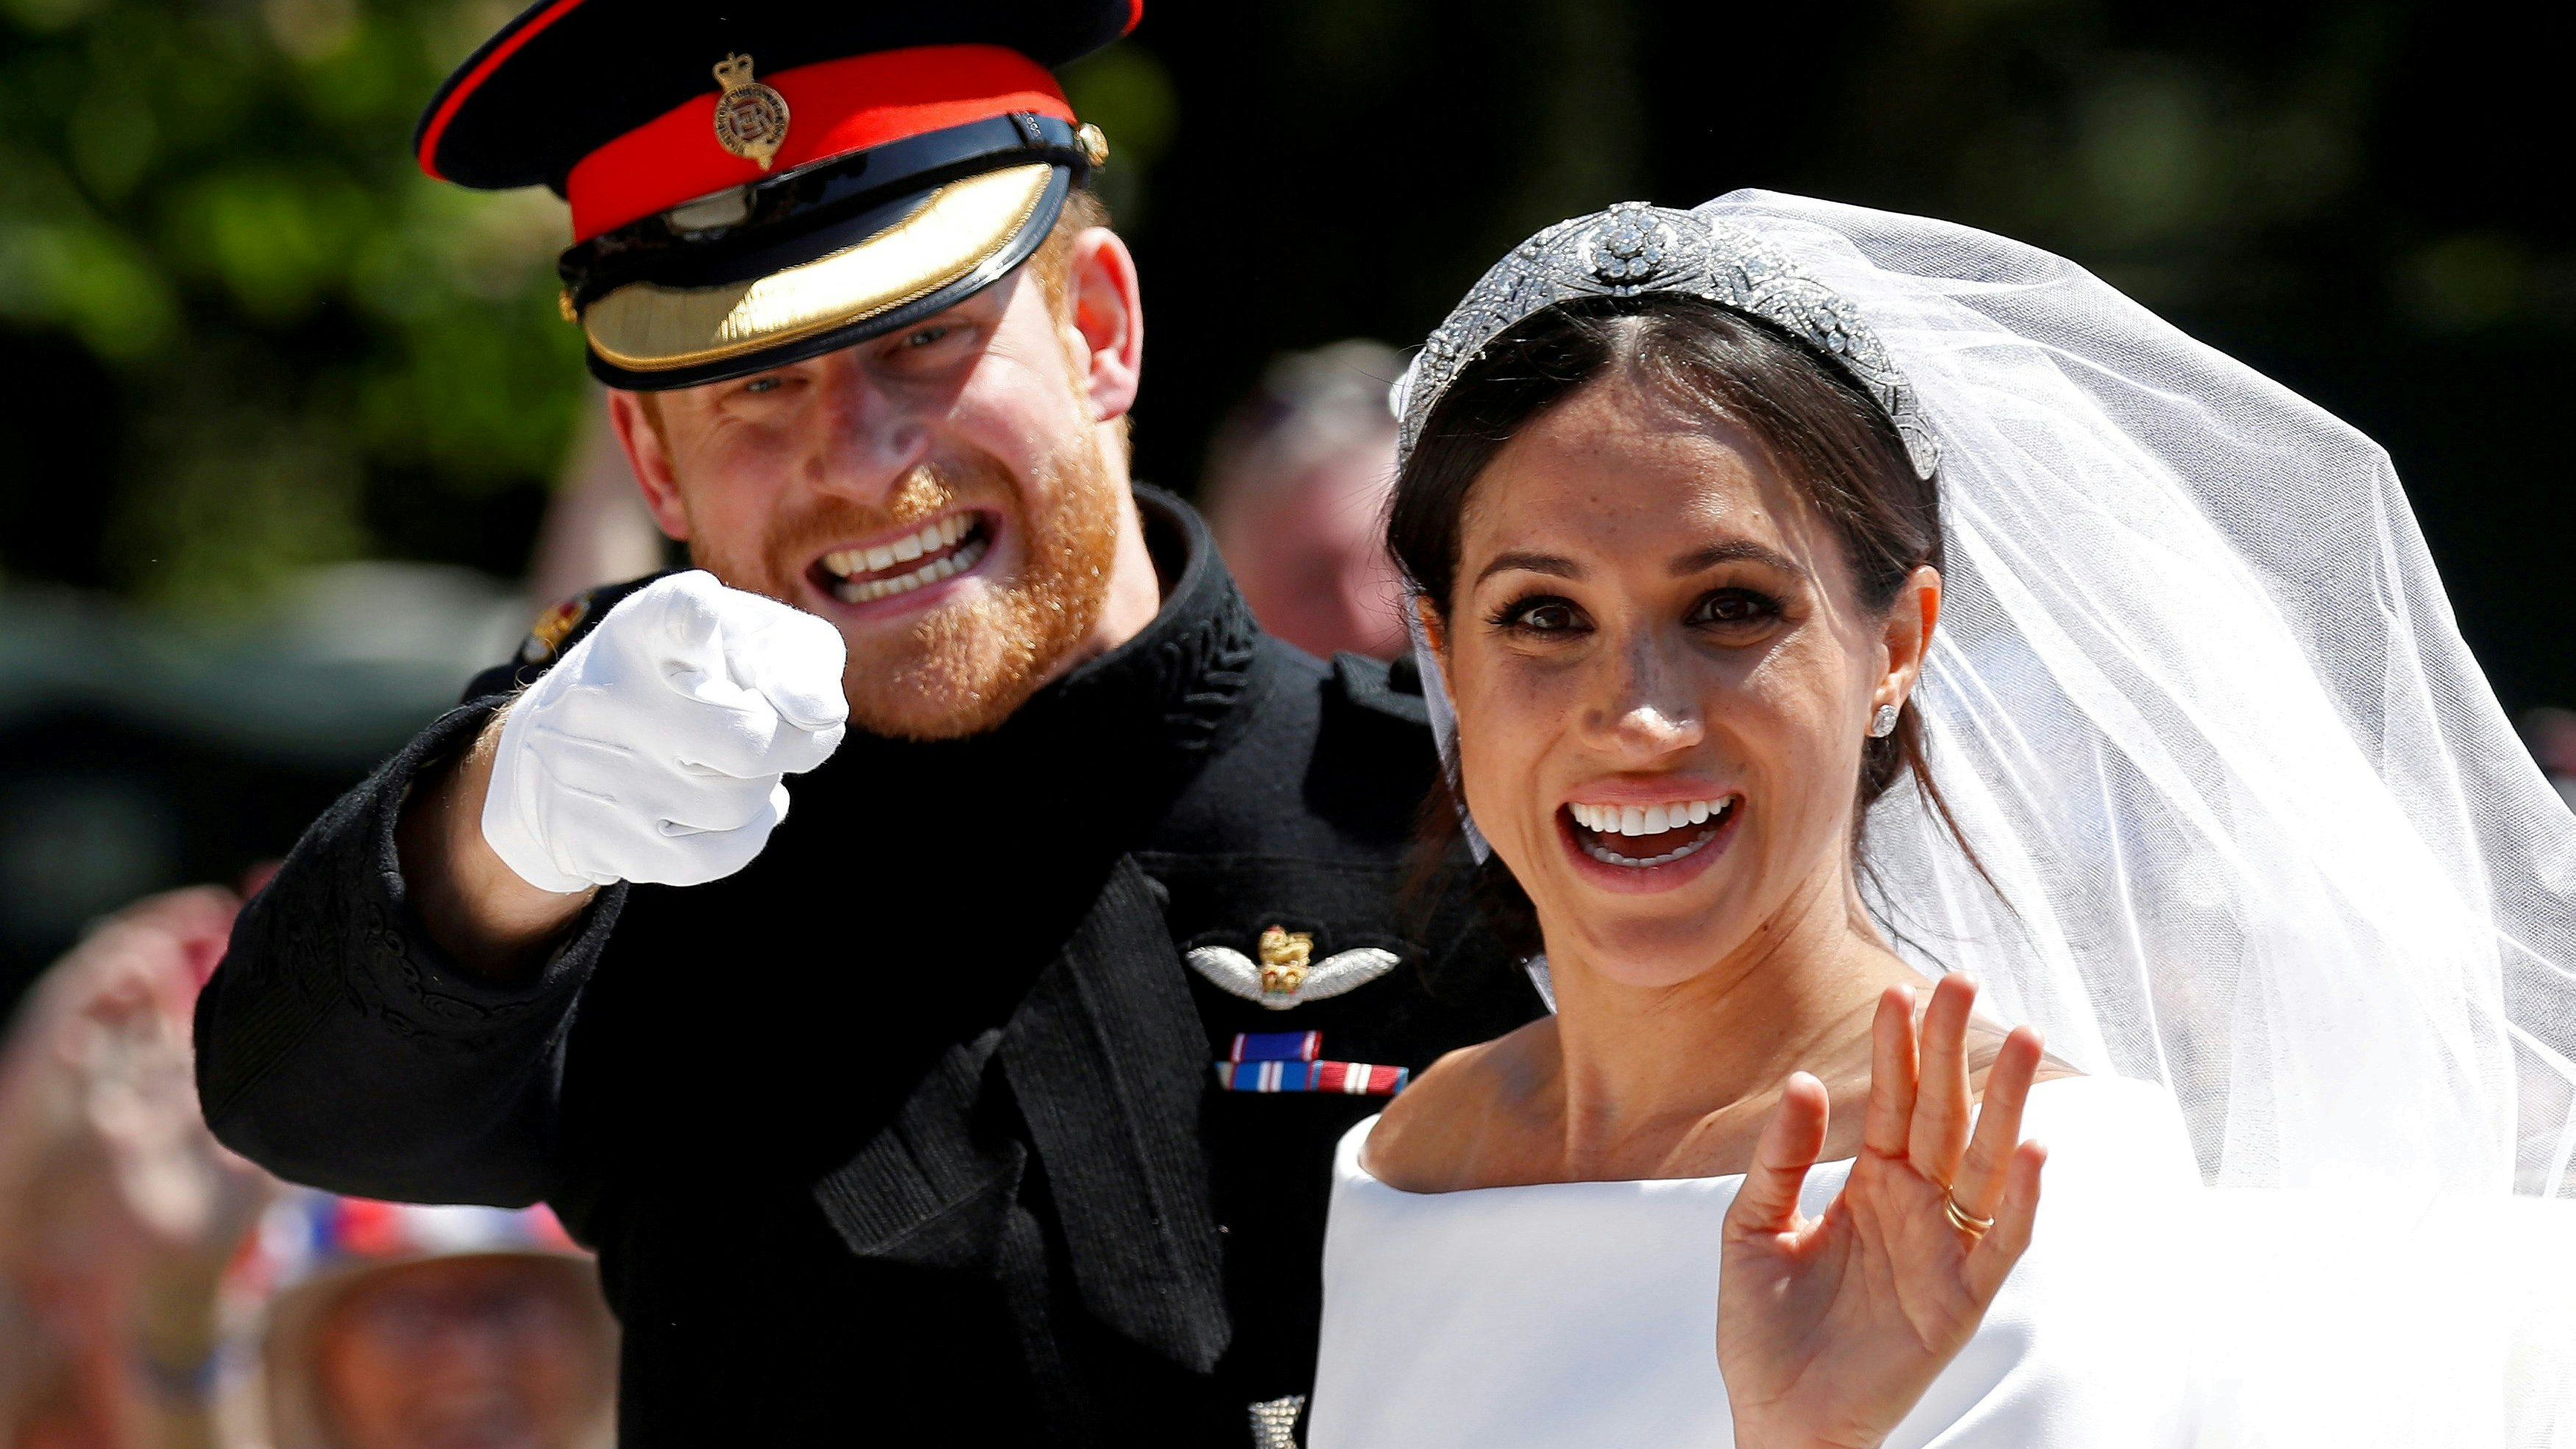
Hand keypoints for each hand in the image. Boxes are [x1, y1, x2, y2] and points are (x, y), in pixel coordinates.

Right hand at [481, 570, 847, 892]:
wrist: (552, 753)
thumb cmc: (684, 682)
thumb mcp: (736, 641)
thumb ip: (794, 659)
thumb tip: (823, 714)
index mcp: (642, 630)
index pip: (665, 613)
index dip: (692, 615)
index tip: (704, 619)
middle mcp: (606, 697)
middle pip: (746, 737)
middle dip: (792, 745)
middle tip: (788, 734)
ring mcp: (594, 774)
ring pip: (736, 802)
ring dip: (761, 787)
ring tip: (741, 765)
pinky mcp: (595, 838)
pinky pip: (709, 857)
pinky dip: (745, 834)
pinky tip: (738, 809)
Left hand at [1716, 974, 2046, 1448]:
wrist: (1777, 1416)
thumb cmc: (1762, 1330)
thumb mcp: (1751, 1229)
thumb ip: (1779, 1160)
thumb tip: (1806, 1083)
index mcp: (1868, 1185)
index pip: (1893, 1102)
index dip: (1898, 1049)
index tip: (1900, 991)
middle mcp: (1914, 1208)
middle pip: (1945, 1115)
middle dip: (1954, 1051)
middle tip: (1962, 981)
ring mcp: (1943, 1251)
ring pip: (1984, 1163)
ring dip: (2007, 1104)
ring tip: (2024, 1039)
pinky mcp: (1961, 1301)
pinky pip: (2001, 1243)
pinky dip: (2022, 1199)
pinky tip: (2034, 1148)